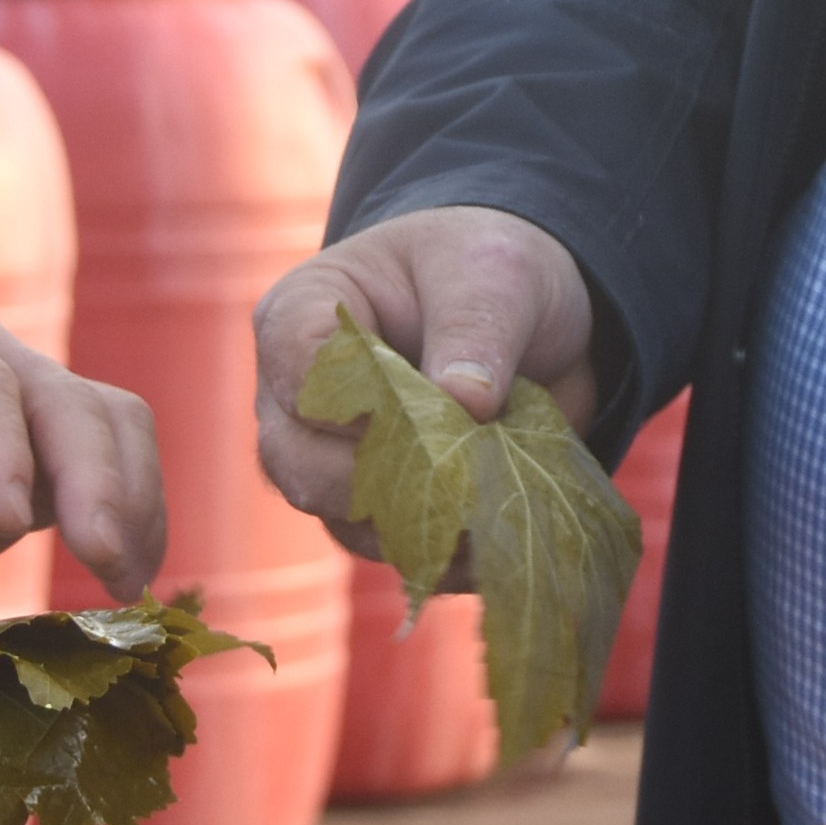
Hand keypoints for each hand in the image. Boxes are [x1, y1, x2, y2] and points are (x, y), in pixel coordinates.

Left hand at [0, 280, 163, 596]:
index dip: (2, 443)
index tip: (8, 516)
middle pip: (60, 395)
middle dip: (93, 474)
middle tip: (102, 558)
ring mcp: (16, 396)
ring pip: (106, 421)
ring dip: (129, 496)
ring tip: (125, 581)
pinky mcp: (42, 452)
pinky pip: (111, 462)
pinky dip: (132, 516)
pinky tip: (127, 578)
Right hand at [253, 206, 595, 555]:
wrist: (528, 315)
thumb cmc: (490, 270)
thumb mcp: (497, 274)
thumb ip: (476, 330)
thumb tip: (464, 402)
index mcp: (303, 314)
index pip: (299, 371)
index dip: (361, 402)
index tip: (433, 408)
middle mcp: (297, 394)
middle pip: (297, 461)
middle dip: (380, 478)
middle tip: (463, 475)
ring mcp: (329, 456)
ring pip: (339, 517)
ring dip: (416, 524)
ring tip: (489, 509)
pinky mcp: (375, 504)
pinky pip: (388, 548)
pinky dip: (440, 554)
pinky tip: (490, 541)